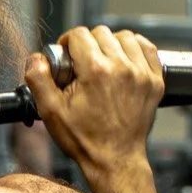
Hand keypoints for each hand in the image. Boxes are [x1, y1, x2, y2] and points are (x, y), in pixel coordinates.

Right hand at [24, 26, 163, 179]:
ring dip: (110, 44)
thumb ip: (38, 79)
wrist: (114, 160)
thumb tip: (36, 58)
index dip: (67, 42)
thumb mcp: (50, 111)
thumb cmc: (84, 139)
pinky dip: (134, 48)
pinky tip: (123, 59)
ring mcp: (142, 74)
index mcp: (95, 71)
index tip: (65, 56)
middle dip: (87, 43)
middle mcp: (121, 68)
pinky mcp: (155, 81)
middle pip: (101, 33)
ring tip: (102, 61)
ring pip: (124, 37)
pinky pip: (146, 49)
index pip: (79, 34)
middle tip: (81, 63)